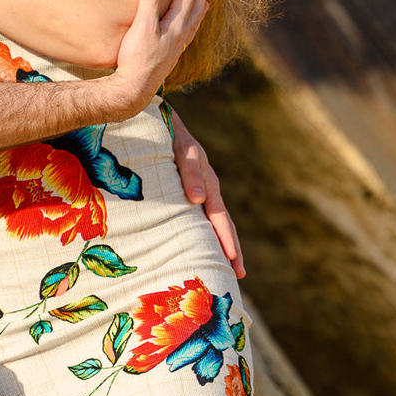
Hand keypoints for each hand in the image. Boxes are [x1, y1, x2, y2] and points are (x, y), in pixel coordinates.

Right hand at [109, 0, 207, 118]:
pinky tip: (185, 32)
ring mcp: (175, 50)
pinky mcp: (169, 59)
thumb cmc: (138, 56)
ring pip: (192, 26)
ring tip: (205, 5)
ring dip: (198, 13)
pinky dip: (190, 30)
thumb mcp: (142, 24)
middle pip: (193, 13)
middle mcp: (179, 38)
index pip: (185, 2)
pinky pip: (186, 39)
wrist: (134, 88)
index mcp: (175, 28)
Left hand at [169, 112, 244, 277]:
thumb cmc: (168, 134)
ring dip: (219, 244)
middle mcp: (206, 189)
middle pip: (222, 223)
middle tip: (238, 275)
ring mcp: (198, 191)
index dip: (225, 239)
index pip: (219, 216)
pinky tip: (200, 248)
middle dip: (230, 249)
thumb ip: (190, 171)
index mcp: (207, 182)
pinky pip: (198, 217)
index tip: (232, 260)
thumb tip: (199, 200)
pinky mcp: (186, 192)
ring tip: (226, 267)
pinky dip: (203, 234)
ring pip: (212, 222)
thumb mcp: (180, 149)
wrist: (158, 121)